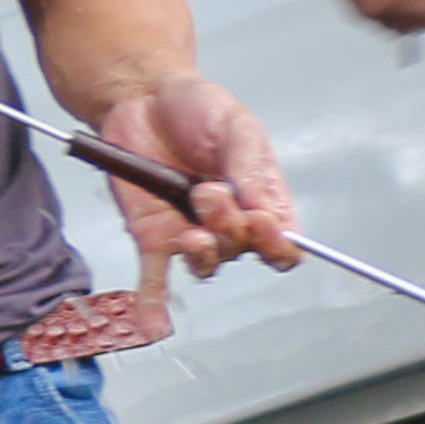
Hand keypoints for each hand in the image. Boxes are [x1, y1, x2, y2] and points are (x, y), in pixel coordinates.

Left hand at [92, 72, 297, 282]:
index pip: (283, 241)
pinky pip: (156, 275)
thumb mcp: (234, 126)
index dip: (277, 243)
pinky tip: (153, 326)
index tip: (262, 221)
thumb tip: (267, 209)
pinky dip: (153, 302)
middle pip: (243, 250)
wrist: (141, 97)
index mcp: (261, 196)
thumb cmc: (196, 107)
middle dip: (229, 227)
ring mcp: (190, 230)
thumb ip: (250, 167)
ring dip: (202, 252)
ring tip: (190, 226)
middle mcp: (229, 221)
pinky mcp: (152, 234)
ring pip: (206, 263)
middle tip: (208, 190)